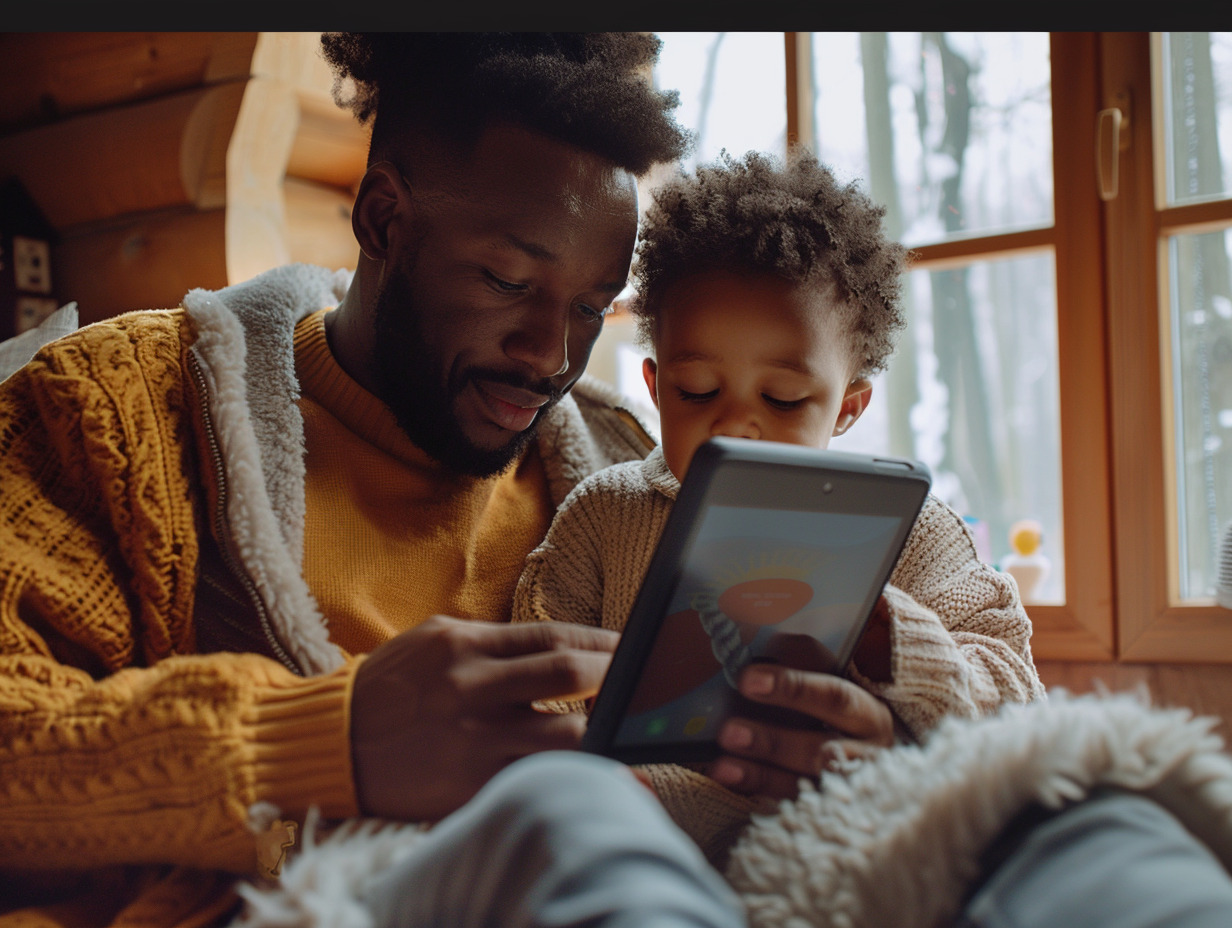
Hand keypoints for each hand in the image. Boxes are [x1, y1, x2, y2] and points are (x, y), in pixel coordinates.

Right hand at [351, 615, 618, 821]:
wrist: (330, 743)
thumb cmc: (389, 687)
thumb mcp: (433, 641)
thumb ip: (493, 642)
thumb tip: (560, 645)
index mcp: (466, 645)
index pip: (555, 634)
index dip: (603, 642)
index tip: (632, 650)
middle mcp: (473, 685)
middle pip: (570, 672)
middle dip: (616, 677)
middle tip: (643, 686)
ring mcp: (473, 738)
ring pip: (566, 733)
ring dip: (607, 733)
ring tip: (632, 734)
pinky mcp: (470, 784)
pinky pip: (538, 779)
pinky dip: (573, 777)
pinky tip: (600, 777)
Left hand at [707, 661, 894, 799]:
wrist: (867, 756)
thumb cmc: (835, 710)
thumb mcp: (829, 678)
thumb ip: (801, 660)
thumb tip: (763, 644)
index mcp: (867, 714)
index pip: (834, 697)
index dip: (793, 689)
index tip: (748, 680)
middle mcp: (864, 756)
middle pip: (823, 752)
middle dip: (773, 742)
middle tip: (729, 732)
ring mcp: (847, 789)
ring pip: (806, 785)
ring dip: (762, 773)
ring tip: (723, 765)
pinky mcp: (826, 811)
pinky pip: (789, 805)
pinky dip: (757, 790)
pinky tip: (728, 779)